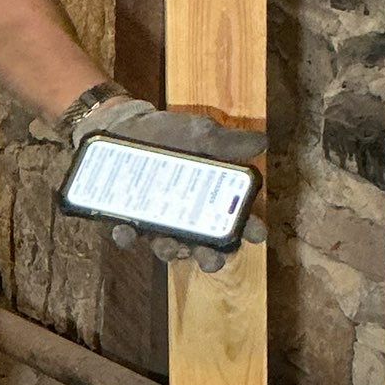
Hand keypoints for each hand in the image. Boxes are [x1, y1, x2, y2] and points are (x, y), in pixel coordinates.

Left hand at [66, 91, 266, 273]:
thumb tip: (262, 142)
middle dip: (210, 257)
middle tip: (213, 260)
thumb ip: (226, 142)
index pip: (234, 218)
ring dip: (169, 252)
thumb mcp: (198, 133)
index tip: (257, 234)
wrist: (122, 124)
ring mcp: (155, 220)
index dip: (249, 229)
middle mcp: (184, 216)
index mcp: (207, 197)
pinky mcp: (126, 218)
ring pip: (166, 246)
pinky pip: (126, 235)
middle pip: (203, 245)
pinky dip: (126, 237)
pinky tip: (127, 232)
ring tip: (171, 248)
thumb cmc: (166, 132)